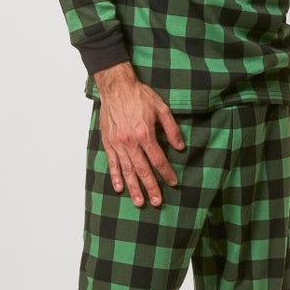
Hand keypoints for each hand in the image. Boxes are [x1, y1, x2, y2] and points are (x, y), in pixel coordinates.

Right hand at [94, 63, 184, 206]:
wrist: (116, 86)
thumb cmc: (139, 95)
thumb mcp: (162, 108)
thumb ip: (172, 129)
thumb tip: (180, 147)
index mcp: (145, 134)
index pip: (158, 159)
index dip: (166, 172)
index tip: (173, 182)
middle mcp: (130, 142)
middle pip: (142, 170)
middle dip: (151, 187)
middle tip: (157, 202)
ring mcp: (117, 143)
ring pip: (127, 170)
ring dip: (133, 187)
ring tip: (139, 202)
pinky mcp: (108, 142)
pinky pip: (112, 163)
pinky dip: (115, 176)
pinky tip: (119, 187)